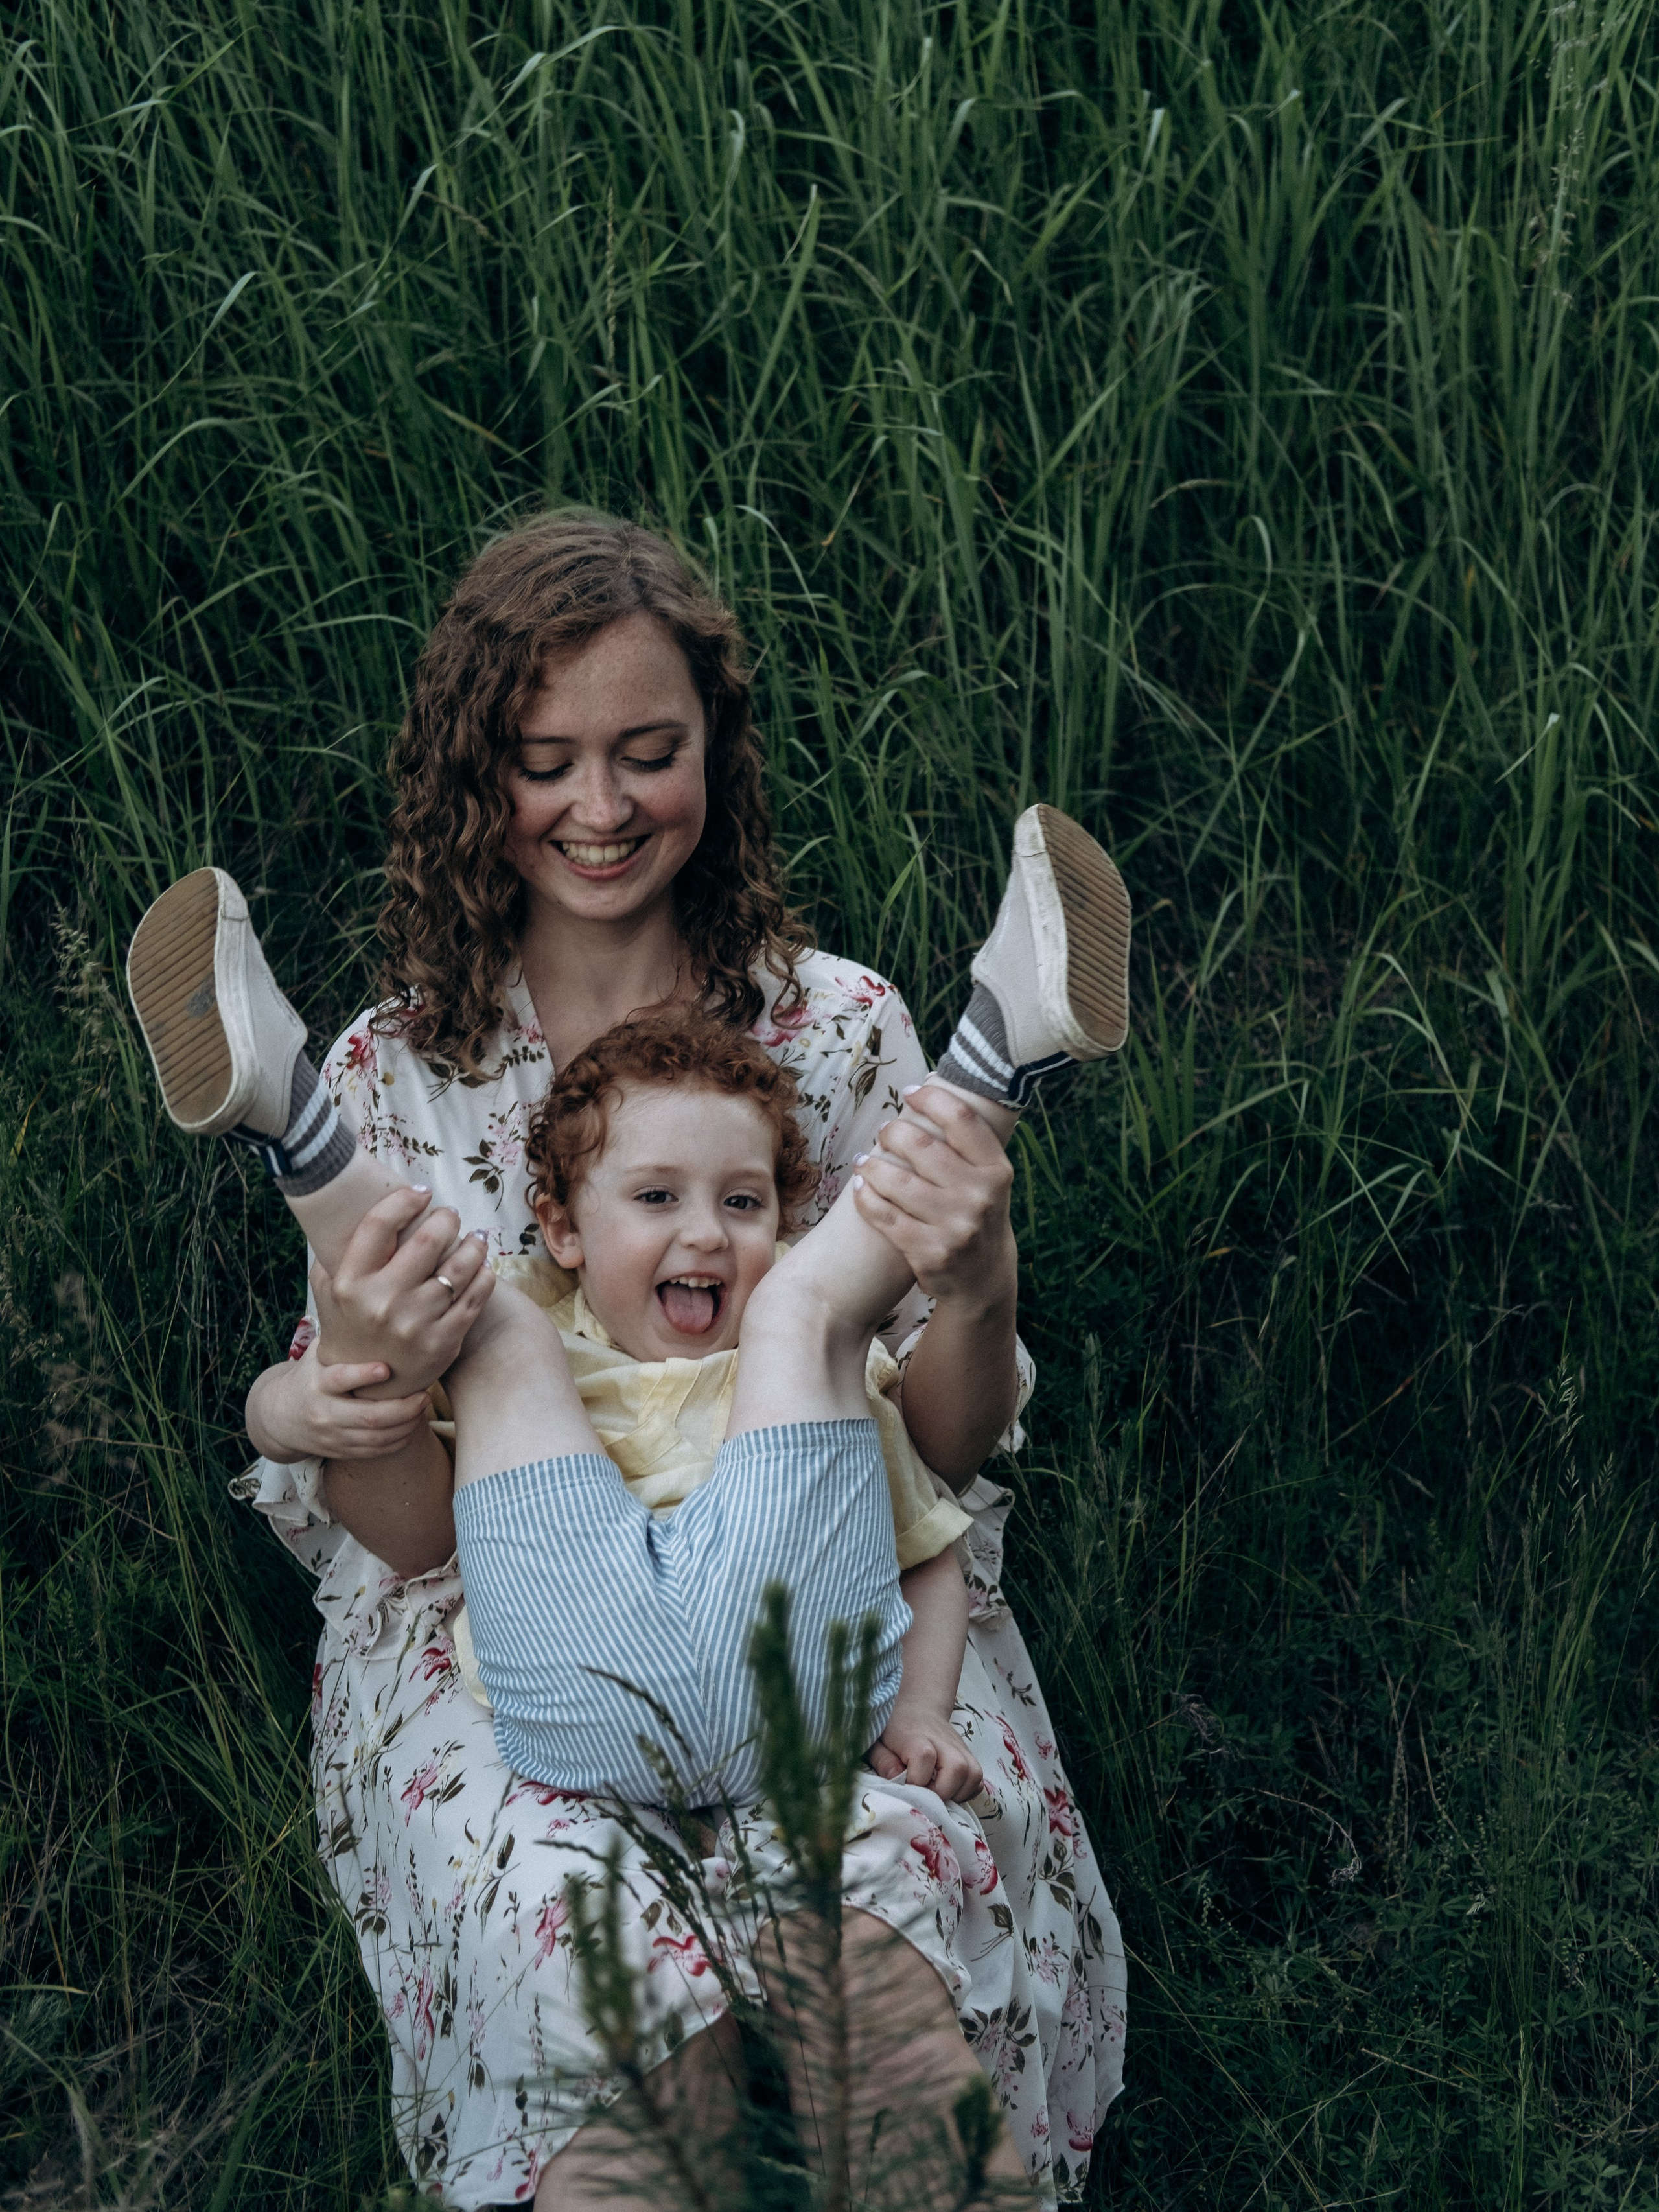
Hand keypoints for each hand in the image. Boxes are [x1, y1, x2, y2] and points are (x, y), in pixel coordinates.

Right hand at [245, 1342, 431, 1463]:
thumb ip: (341, 1334)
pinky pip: (375, 1452)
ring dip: (405, 1425)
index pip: (339, 1380)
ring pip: (375, 1438)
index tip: (386, 1368)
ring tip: (423, 1406)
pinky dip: (398, 1440)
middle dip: (401, 1409)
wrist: (280, 1417)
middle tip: (424, 1394)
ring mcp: (333, 1436)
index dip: (363, 1375)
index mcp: (317, 1384)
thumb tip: (371, 1295)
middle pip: (367, 1418)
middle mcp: (324, 1412)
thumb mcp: (317, 1353)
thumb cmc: (310, 1375)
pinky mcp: (342, 1451)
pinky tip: (413, 1423)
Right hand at [311, 1186, 495, 1395]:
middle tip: (450, 1215)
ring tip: (475, 1237)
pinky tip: (482, 1267)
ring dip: (473, 1244)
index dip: (404, 1200)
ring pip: (458, 1267)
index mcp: (351, 1284)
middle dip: (445, 1219)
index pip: (378, 1224)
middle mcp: (381, 1303)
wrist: (367, 1386)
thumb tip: (354, 1202)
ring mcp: (414, 1325)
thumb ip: (338, 1251)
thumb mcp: (330, 1289)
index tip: (422, 1193)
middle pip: (426, 1241)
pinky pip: (475, 1296)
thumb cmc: (352, 1323)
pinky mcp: (442, 1343)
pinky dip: (484, 1275)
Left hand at [851, 1081, 1016, 1308]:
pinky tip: (862, 1187)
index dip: (931, 1098)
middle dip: (893, 1132)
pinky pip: (883, 1215)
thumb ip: (968, 1145)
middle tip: (885, 1132)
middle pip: (921, 1145)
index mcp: (997, 1172)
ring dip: (872, 1165)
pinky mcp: (928, 1252)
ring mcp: (954, 1227)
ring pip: (896, 1180)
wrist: (984, 1280)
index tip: (910, 1091)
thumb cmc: (978, 1215)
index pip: (962, 1119)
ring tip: (865, 1161)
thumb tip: (927, 1090)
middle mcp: (980, 1197)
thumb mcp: (989, 1181)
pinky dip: (866, 1197)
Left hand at [867, 1706, 983, 1801]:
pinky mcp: (970, 1757)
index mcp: (918, 1738)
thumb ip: (884, 1762)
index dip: (913, 1781)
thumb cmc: (896, 1731)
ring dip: (955, 1794)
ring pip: (973, 1777)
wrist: (918, 1711)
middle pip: (957, 1770)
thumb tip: (897, 1779)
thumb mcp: (879, 1743)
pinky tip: (948, 1790)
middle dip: (940, 1792)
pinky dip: (966, 1792)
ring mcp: (961, 1749)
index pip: (924, 1759)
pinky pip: (977, 1782)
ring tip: (937, 1792)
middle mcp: (945, 1742)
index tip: (904, 1783)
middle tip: (924, 1793)